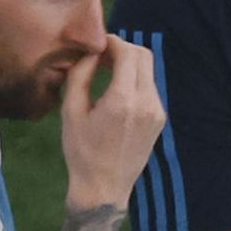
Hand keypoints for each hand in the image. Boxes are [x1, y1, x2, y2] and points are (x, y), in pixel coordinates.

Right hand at [60, 35, 165, 211]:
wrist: (104, 189)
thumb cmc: (82, 152)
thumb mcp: (71, 111)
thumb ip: (80, 74)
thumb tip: (91, 52)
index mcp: (123, 100)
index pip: (127, 52)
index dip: (112, 42)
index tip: (97, 46)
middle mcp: (146, 103)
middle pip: (144, 55)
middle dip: (123, 49)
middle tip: (103, 56)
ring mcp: (157, 112)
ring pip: (149, 71)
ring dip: (130, 65)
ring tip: (108, 73)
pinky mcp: (159, 120)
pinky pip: (150, 88)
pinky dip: (135, 81)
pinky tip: (118, 93)